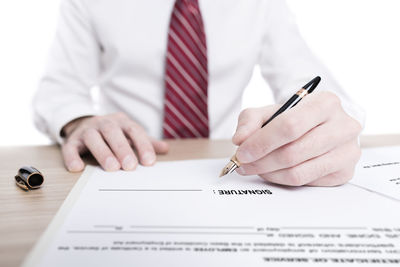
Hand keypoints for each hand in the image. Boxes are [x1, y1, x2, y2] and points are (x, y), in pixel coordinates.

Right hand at [61, 112, 168, 171]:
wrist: (83, 123)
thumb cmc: (112, 133)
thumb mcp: (129, 134)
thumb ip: (145, 142)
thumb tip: (165, 149)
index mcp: (122, 122)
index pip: (134, 131)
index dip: (143, 145)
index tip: (149, 162)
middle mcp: (104, 123)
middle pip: (113, 132)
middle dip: (123, 149)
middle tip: (130, 166)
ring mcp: (87, 130)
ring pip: (93, 138)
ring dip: (103, 152)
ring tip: (112, 168)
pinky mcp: (72, 140)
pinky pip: (70, 147)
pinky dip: (72, 157)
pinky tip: (78, 168)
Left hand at [232, 91, 361, 186]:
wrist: (319, 126)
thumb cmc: (295, 118)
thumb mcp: (270, 111)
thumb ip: (250, 121)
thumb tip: (241, 139)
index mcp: (326, 103)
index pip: (289, 126)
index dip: (262, 142)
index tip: (242, 152)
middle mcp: (343, 126)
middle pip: (293, 152)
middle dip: (261, 161)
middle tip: (243, 164)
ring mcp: (347, 151)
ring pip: (298, 172)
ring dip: (269, 173)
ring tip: (256, 168)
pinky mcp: (344, 172)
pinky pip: (306, 182)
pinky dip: (282, 180)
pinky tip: (273, 171)